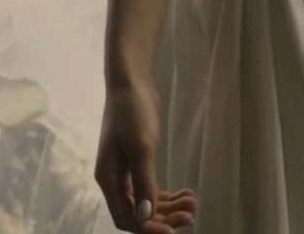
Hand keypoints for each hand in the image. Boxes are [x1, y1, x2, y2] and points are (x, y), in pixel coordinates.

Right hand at [94, 81, 198, 232]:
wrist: (132, 84)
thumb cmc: (134, 113)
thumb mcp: (142, 148)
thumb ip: (144, 182)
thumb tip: (145, 216)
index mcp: (110, 180)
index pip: (125, 218)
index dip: (147, 228)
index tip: (173, 230)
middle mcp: (115, 181)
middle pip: (138, 213)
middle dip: (164, 218)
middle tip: (192, 214)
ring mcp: (126, 173)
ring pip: (147, 202)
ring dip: (170, 206)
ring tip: (194, 201)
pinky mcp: (138, 163)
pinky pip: (151, 188)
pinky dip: (168, 194)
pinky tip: (187, 192)